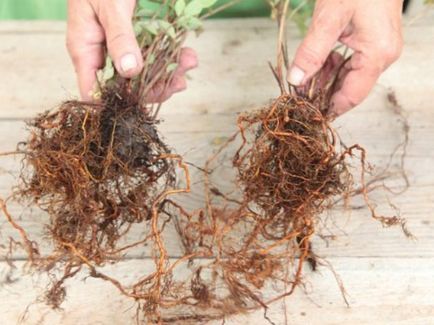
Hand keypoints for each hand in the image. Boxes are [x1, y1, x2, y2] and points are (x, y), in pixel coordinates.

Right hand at [66, 0, 196, 100]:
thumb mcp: (109, 8)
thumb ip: (119, 38)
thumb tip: (131, 72)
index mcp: (85, 50)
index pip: (94, 90)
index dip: (116, 102)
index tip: (143, 103)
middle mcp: (102, 54)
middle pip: (126, 87)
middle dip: (155, 87)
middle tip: (179, 82)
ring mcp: (120, 48)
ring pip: (145, 74)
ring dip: (168, 72)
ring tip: (189, 62)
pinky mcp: (136, 41)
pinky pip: (153, 57)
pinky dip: (170, 57)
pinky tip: (187, 55)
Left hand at [287, 0, 403, 115]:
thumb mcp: (328, 18)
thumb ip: (312, 52)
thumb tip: (296, 81)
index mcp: (377, 54)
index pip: (351, 97)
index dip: (329, 109)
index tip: (308, 116)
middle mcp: (384, 56)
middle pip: (351, 88)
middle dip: (324, 93)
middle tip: (299, 95)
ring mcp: (382, 49)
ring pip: (351, 76)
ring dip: (326, 79)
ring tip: (304, 79)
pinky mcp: (376, 42)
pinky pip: (353, 63)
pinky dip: (334, 65)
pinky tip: (318, 62)